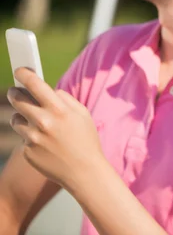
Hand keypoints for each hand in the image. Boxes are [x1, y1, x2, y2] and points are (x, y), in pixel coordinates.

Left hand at [7, 67, 104, 191]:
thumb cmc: (86, 141)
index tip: (19, 71)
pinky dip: (30, 137)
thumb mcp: (83, 114)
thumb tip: (49, 90)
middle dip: (15, 93)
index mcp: (58, 109)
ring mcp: (33, 138)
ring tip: (36, 123)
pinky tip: (45, 143)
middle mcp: (43, 121)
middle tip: (15, 92)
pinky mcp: (27, 152)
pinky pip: (23, 138)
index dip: (24, 74)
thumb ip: (65, 99)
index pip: (34, 84)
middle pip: (17, 99)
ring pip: (16, 119)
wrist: (84, 172)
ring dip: (22, 117)